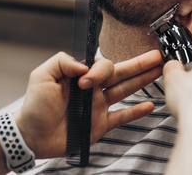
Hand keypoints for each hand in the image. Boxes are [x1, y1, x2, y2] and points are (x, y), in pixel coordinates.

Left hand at [15, 50, 162, 158]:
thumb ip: (62, 62)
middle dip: (139, 64)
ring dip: (142, 80)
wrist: (32, 136)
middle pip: (121, 73)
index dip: (99, 70)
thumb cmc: (34, 106)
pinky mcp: (100, 124)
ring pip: (125, 90)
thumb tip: (84, 64)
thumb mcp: (41, 76)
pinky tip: (150, 105)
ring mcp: (98, 106)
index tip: (85, 82)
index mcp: (80, 75)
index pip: (101, 65)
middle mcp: (92, 89)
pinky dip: (136, 111)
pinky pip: (122, 116)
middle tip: (157, 56)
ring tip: (159, 71)